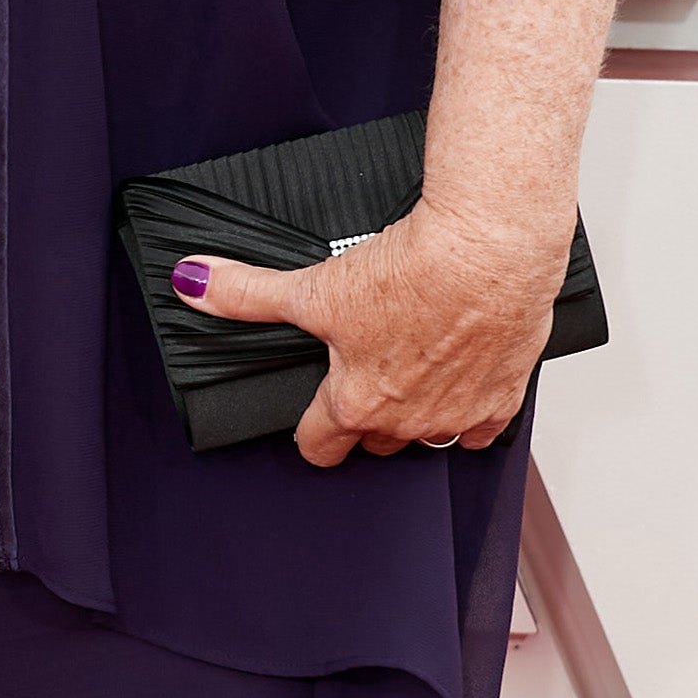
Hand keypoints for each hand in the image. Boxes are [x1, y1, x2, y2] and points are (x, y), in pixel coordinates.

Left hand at [174, 205, 558, 470]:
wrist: (488, 250)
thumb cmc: (412, 272)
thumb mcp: (313, 285)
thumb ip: (247, 294)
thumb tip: (193, 284)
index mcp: (357, 403)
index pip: (320, 447)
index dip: (311, 431)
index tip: (314, 416)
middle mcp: (407, 421)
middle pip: (375, 441)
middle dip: (367, 416)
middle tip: (368, 373)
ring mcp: (458, 415)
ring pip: (429, 436)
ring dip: (419, 414)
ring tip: (414, 368)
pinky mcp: (504, 398)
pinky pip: (482, 430)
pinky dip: (472, 410)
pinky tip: (462, 377)